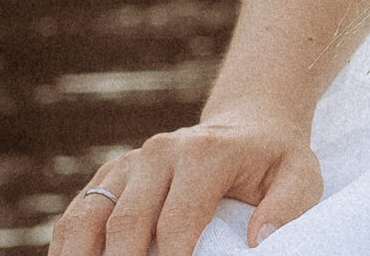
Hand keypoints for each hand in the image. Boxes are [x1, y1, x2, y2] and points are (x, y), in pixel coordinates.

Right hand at [49, 114, 321, 255]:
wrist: (248, 125)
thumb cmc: (274, 161)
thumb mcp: (301, 175)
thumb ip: (288, 206)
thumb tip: (259, 241)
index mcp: (205, 153)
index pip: (177, 221)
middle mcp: (159, 153)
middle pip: (126, 225)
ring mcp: (128, 163)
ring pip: (87, 220)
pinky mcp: (109, 176)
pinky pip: (75, 217)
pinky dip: (68, 251)